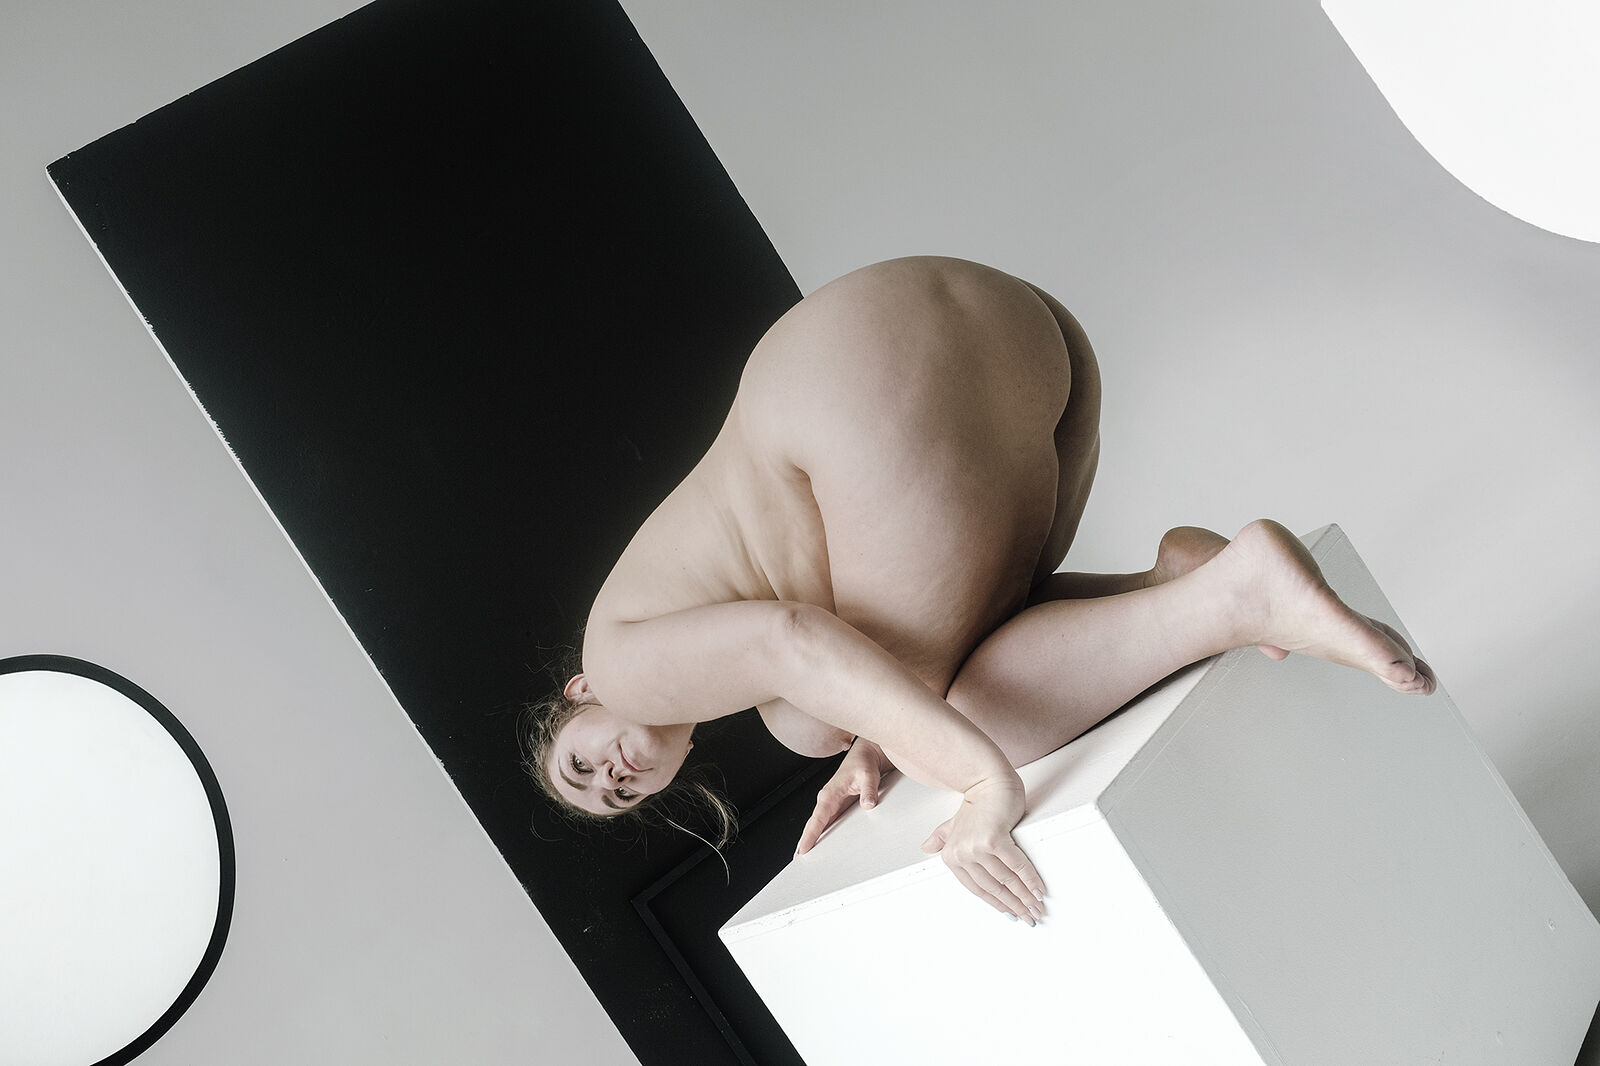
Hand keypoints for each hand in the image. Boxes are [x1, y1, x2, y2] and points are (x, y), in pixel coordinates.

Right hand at [795, 738, 892, 854]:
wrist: (866, 755)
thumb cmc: (863, 763)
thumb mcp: (868, 775)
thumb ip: (868, 790)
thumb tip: (868, 804)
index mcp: (830, 793)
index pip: (817, 818)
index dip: (809, 835)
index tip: (802, 849)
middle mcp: (827, 800)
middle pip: (813, 825)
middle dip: (805, 841)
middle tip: (798, 860)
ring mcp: (831, 804)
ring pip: (818, 825)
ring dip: (812, 839)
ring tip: (806, 857)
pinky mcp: (837, 806)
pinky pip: (827, 823)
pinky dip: (822, 834)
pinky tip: (822, 845)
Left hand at [920, 773, 1045, 924]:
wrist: (986, 780)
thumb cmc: (975, 803)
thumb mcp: (952, 823)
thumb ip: (941, 838)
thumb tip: (926, 848)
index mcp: (952, 856)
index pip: (977, 889)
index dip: (997, 903)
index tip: (1011, 914)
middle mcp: (962, 854)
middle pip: (994, 888)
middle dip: (1015, 905)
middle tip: (1030, 917)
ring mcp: (977, 847)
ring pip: (1006, 879)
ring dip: (1025, 897)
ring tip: (1037, 908)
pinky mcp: (995, 838)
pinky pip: (1016, 865)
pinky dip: (1029, 880)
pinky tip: (1038, 890)